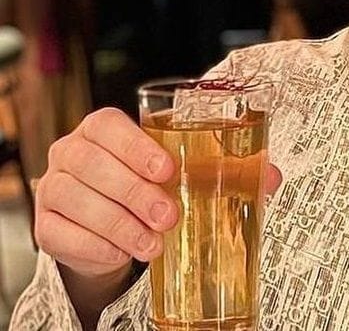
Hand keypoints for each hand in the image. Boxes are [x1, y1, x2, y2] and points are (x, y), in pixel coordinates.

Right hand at [35, 108, 282, 280]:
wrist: (113, 228)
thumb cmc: (153, 188)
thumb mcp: (185, 173)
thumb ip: (226, 168)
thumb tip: (272, 176)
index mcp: (104, 129)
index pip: (109, 126)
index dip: (135, 145)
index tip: (167, 169)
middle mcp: (71, 152)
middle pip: (91, 164)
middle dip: (133, 192)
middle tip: (169, 216)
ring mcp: (54, 189)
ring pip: (75, 199)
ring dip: (118, 223)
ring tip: (153, 243)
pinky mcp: (46, 226)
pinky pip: (60, 234)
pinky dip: (95, 246)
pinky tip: (122, 253)